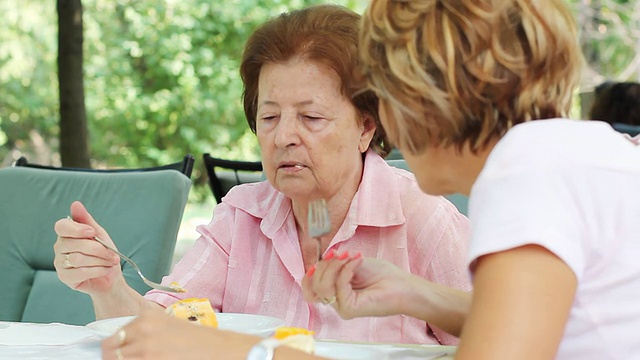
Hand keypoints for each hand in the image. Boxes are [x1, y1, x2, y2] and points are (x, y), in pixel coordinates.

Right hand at [53, 201, 121, 294]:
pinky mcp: (65, 277)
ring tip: (111, 262)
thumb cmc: (104, 254)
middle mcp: (59, 247)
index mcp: (67, 234)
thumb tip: (75, 204)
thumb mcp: (99, 234)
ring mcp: (60, 263)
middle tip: (112, 254)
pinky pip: (80, 272)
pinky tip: (105, 270)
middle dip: (98, 249)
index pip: (61, 226)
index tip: (92, 232)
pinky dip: (97, 270)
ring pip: (77, 258)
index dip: (76, 229)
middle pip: (74, 244)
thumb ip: (87, 220)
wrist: (110, 276)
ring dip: (100, 260)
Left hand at [101, 310, 257, 359]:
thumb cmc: (198, 340)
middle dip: (113, 357)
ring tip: (142, 359)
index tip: (116, 354)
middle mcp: (142, 333)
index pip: (112, 337)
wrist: (219, 350)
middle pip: (109, 351)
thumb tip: (122, 342)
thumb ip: (144, 330)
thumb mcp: (167, 326)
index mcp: (145, 318)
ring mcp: (145, 352)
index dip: (113, 349)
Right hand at [302, 251, 412, 318]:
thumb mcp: (351, 263)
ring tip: (350, 256)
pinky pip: (339, 286)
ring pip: (322, 285)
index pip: (309, 288)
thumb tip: (318, 261)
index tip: (317, 261)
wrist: (402, 285)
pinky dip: (347, 269)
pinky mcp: (349, 309)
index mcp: (335, 291)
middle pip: (314, 284)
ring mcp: (341, 307)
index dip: (308, 275)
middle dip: (325, 264)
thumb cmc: (382, 275)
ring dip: (335, 265)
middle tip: (341, 254)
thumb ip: (333, 264)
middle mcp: (336, 301)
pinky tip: (358, 261)